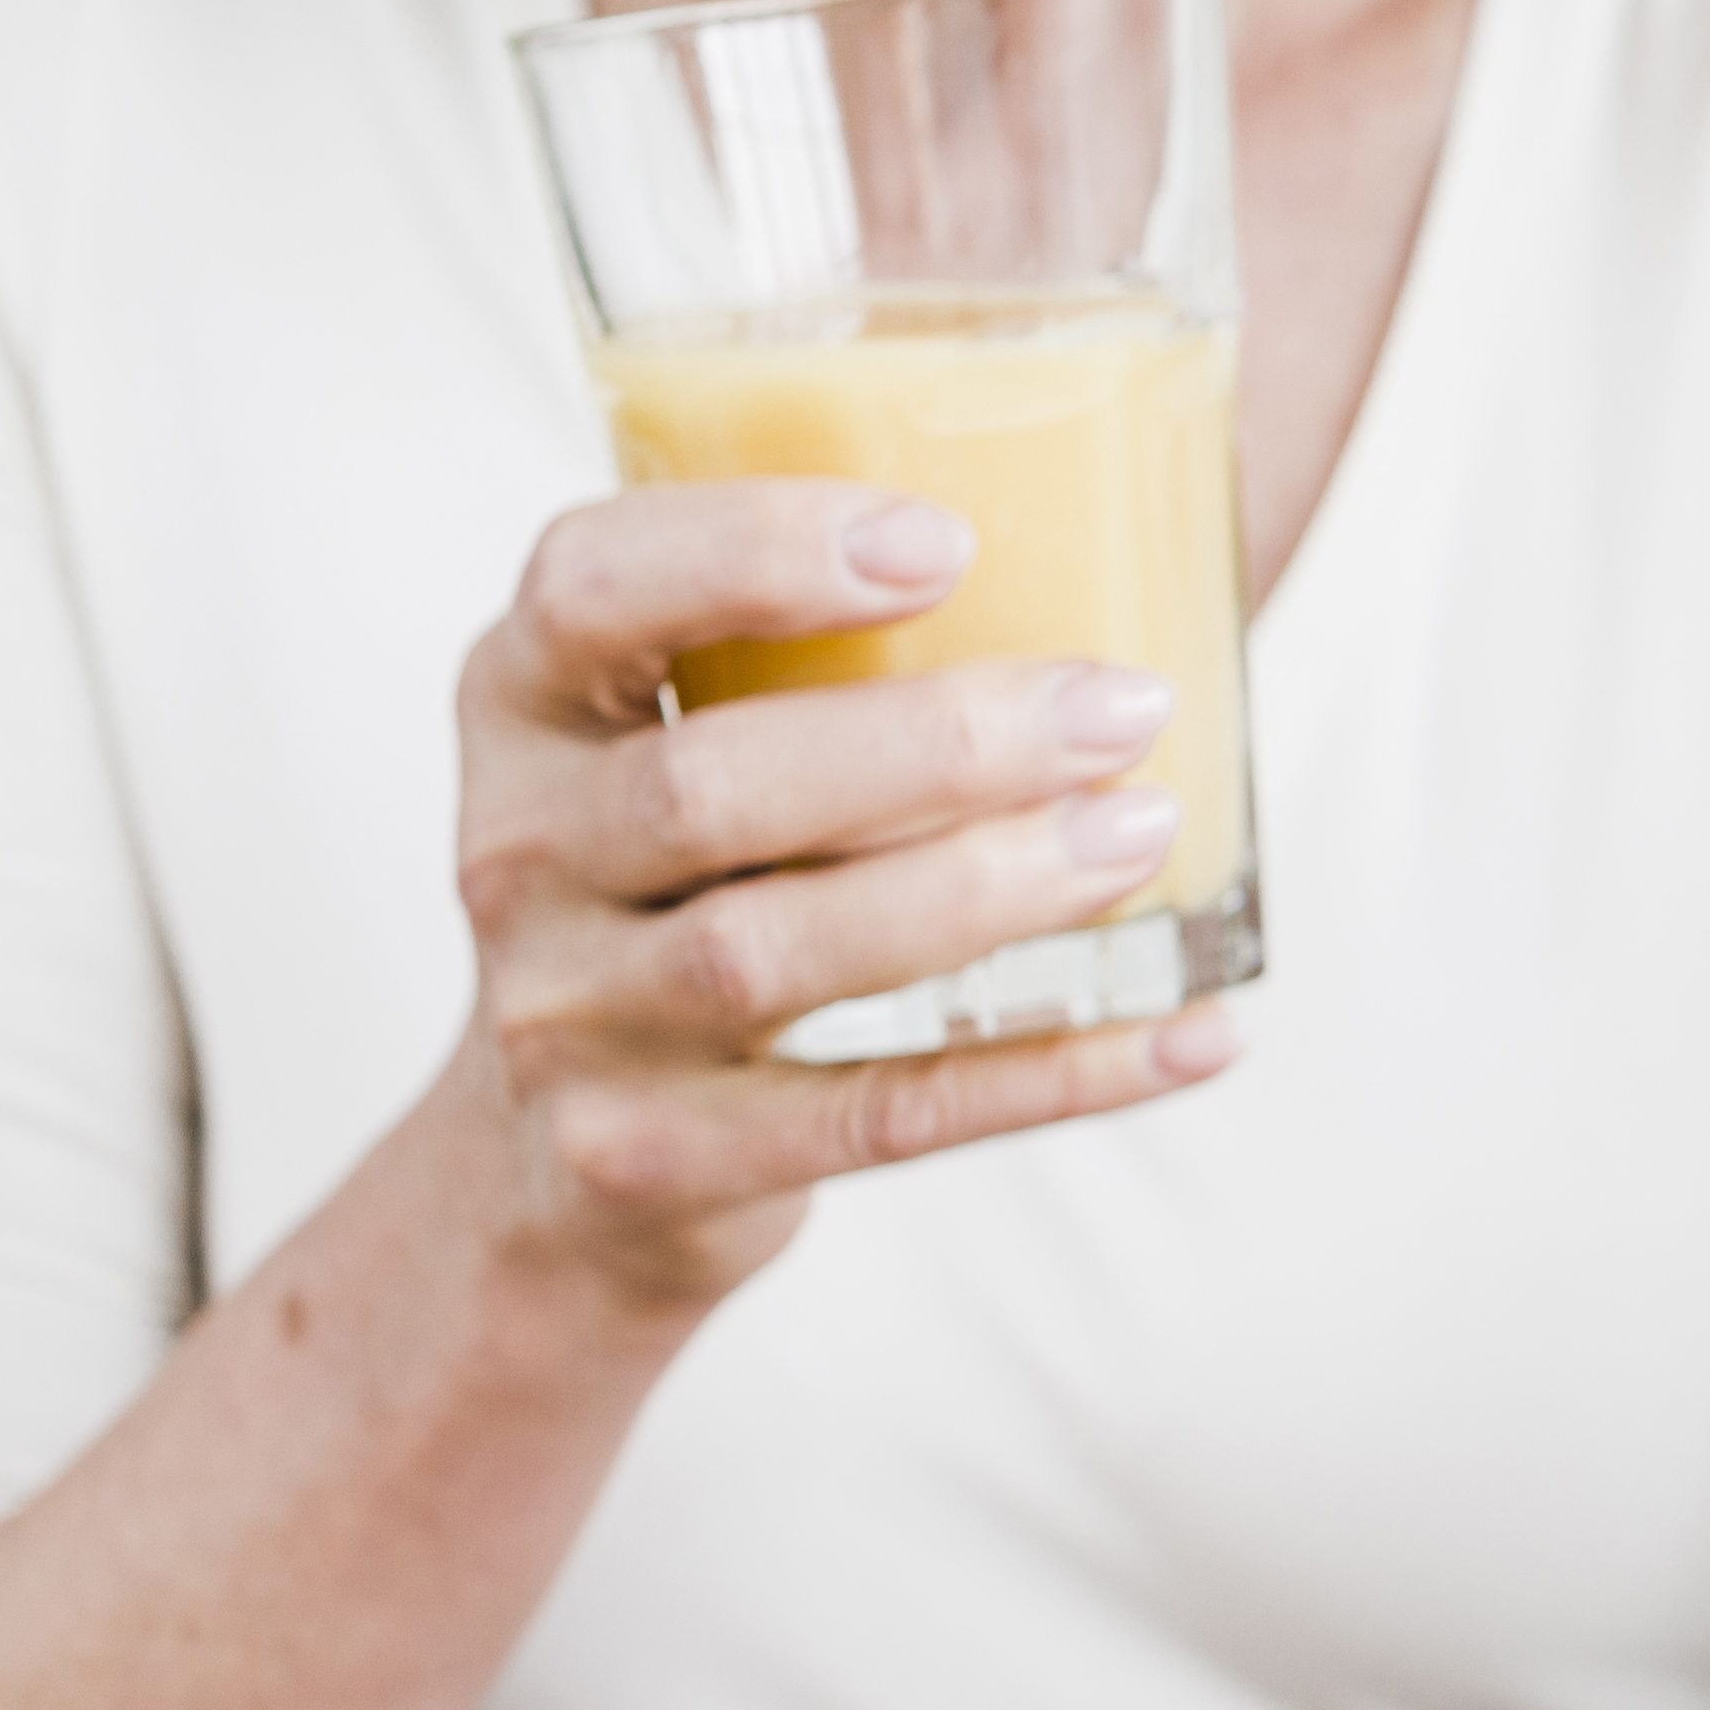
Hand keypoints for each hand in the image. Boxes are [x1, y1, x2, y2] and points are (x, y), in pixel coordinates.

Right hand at [453, 479, 1241, 1315]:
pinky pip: (877, 1115)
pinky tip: (1192, 1034)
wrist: (559, 1175)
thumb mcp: (688, 753)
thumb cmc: (691, 898)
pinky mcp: (650, 1159)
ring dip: (985, 888)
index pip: (590, 587)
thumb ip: (826, 660)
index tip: (945, 540)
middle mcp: (517, 854)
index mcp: (522, 707)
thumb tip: (1153, 535)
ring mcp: (568, 1020)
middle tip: (1123, 706)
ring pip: (779, 949)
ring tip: (1143, 831)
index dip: (753, 550)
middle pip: (713, 783)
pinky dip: (1051, 1075)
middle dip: (938, 742)